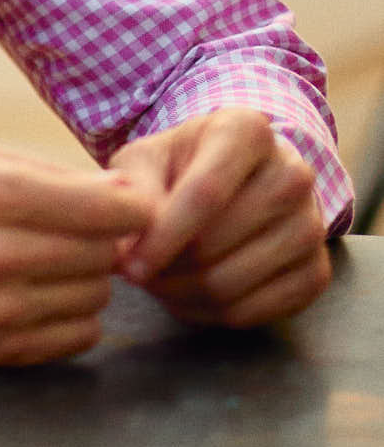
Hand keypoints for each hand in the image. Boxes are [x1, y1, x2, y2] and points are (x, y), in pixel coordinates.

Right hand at [0, 142, 154, 370]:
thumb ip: (45, 172)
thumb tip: (120, 192)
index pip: (104, 209)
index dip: (133, 207)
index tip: (130, 205)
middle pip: (104, 253)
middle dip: (105, 239)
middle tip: (80, 230)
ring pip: (96, 295)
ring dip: (88, 278)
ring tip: (54, 261)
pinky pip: (79, 336)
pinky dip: (75, 314)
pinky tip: (45, 294)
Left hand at [110, 108, 331, 327]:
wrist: (234, 180)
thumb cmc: (181, 166)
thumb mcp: (147, 160)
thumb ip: (135, 191)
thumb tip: (129, 242)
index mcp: (247, 131)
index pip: (206, 192)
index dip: (163, 236)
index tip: (130, 267)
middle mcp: (292, 173)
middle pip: (215, 244)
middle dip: (166, 269)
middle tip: (138, 273)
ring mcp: (312, 225)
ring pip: (233, 284)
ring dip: (183, 295)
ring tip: (159, 283)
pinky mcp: (317, 270)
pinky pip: (256, 312)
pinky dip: (212, 315)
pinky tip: (189, 298)